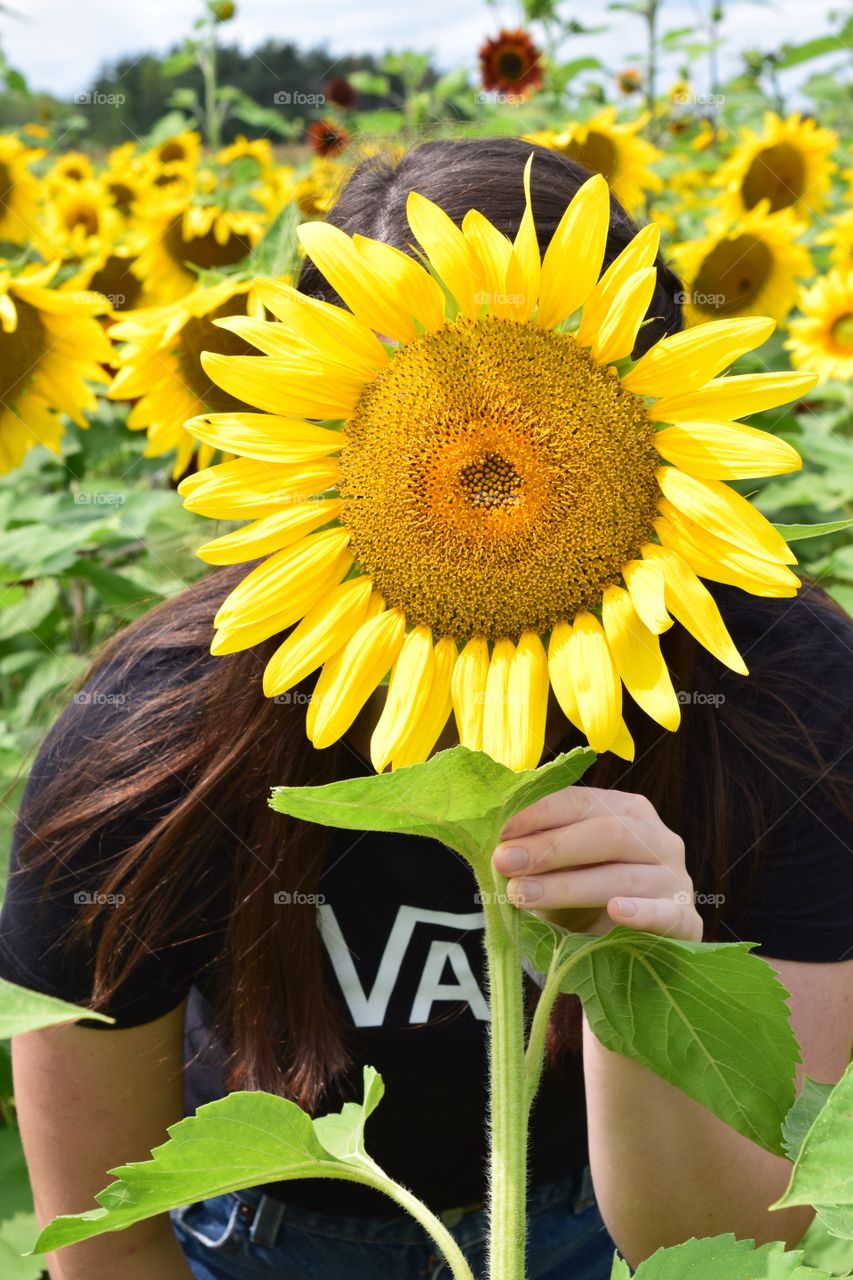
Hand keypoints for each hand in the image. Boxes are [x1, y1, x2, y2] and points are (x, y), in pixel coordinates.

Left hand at [492, 787, 702, 941]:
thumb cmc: (584, 901)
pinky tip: (615, 912)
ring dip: (569, 885)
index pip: (583, 802)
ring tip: (524, 895)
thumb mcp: (559, 871)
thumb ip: (536, 852)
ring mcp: (676, 879)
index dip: (541, 813)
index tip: (502, 830)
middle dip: (550, 848)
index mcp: (628, 812)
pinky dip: (640, 911)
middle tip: (505, 862)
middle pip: (605, 833)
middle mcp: (659, 838)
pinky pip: (665, 914)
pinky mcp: (687, 921)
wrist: (624, 955)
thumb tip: (496, 844)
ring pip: (622, 877)